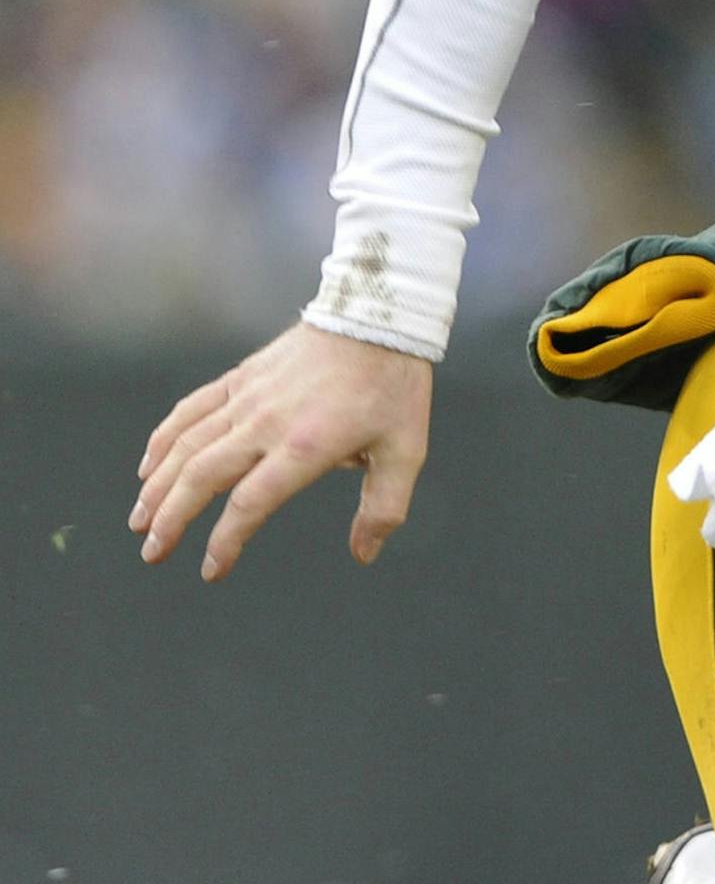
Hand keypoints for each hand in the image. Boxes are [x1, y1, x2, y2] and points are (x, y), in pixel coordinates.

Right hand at [130, 321, 432, 582]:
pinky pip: (191, 409)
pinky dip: (164, 438)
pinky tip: (149, 466)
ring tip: (140, 521)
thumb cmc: (394, 385)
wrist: (380, 313)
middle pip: (202, 477)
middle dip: (172, 520)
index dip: (226, 541)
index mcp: (306, 446)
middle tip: (152, 554)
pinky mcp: (242, 375)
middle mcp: (267, 422)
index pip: (250, 503)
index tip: (211, 570)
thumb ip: (384, 506)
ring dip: (157, 486)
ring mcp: (249, 396)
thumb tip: (364, 554)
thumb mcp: (406, 450)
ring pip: (187, 445)